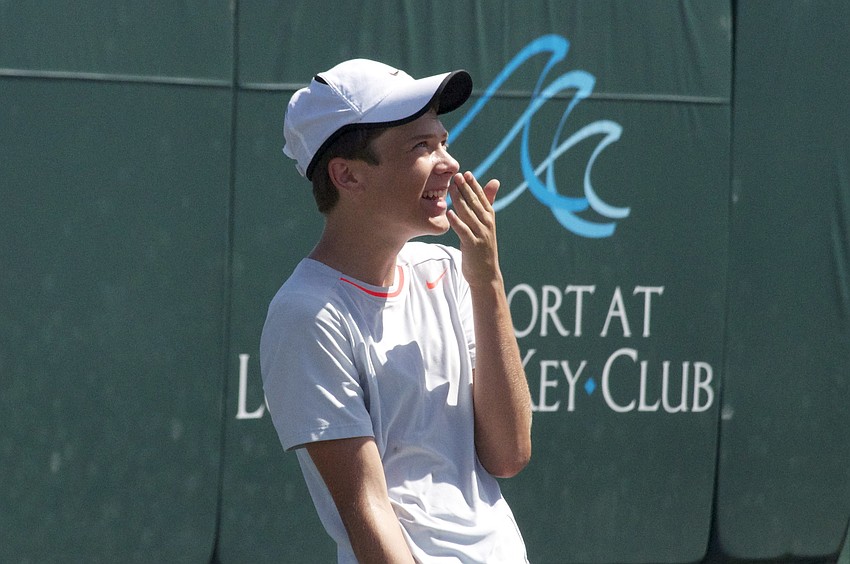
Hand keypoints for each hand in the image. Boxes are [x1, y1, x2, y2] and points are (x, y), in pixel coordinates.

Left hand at [447, 171, 501, 288]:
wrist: (486, 275)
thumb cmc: (482, 248)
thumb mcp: (485, 226)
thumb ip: (486, 205)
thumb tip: (494, 182)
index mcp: (489, 218)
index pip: (482, 198)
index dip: (474, 185)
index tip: (466, 173)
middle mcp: (487, 224)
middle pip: (475, 203)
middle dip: (466, 188)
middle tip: (457, 175)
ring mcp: (480, 235)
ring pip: (469, 214)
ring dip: (460, 200)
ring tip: (452, 188)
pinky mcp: (473, 246)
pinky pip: (463, 231)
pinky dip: (457, 221)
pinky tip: (449, 213)